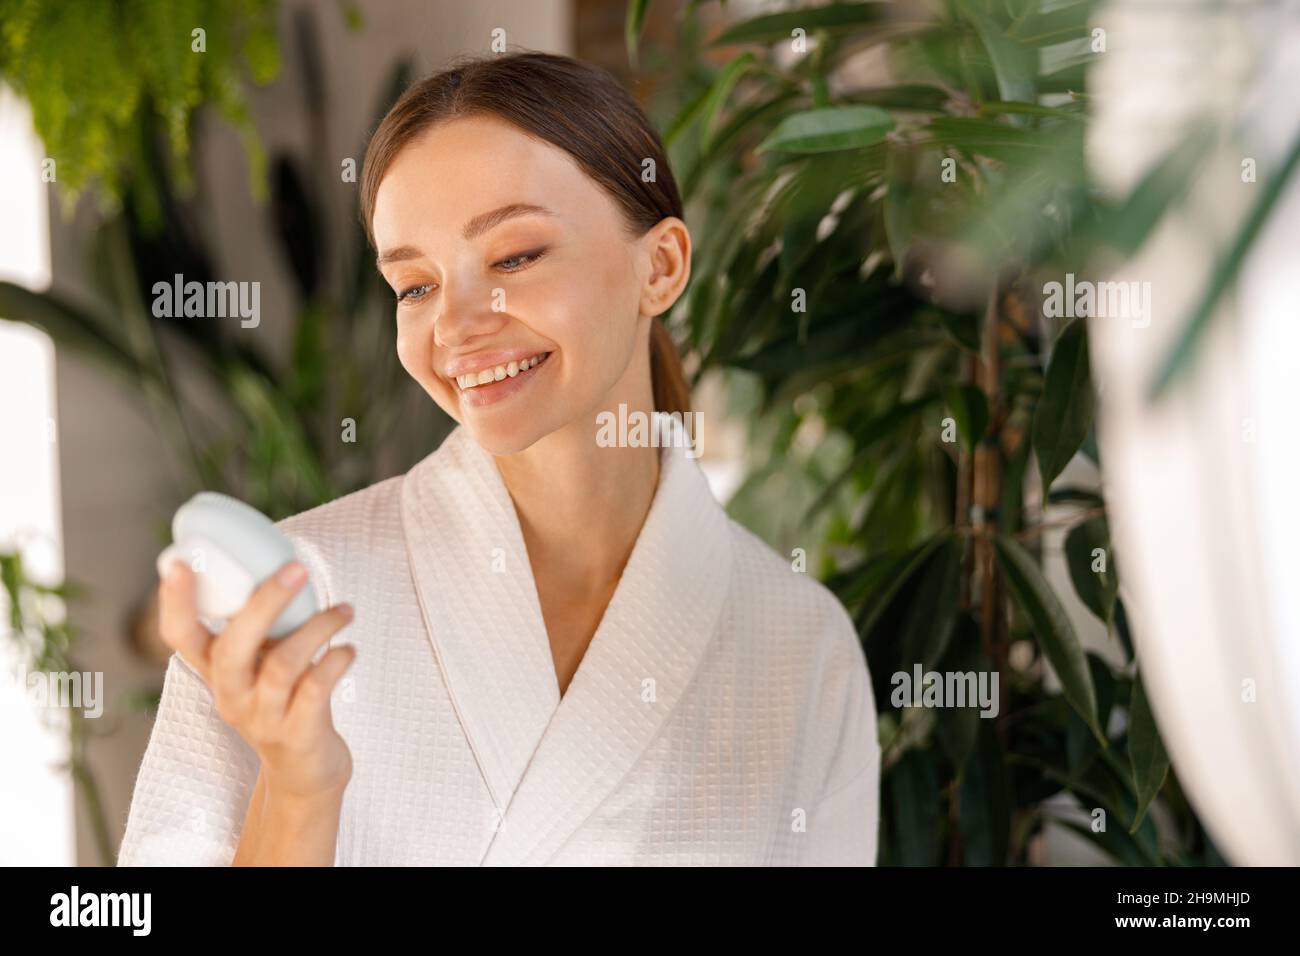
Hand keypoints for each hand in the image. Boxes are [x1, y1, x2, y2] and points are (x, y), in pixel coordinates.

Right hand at [158, 559, 356, 799]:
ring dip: (318, 628)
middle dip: (264, 603)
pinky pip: (315, 689)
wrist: (304, 770)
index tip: (179, 563)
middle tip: (296, 568)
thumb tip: (281, 564)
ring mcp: (262, 718)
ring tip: (344, 611)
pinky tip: (349, 649)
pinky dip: (336, 661)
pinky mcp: (298, 734)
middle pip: (231, 647)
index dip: (175, 602)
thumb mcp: (262, 665)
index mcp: (215, 672)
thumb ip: (262, 627)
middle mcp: (231, 695)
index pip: (180, 637)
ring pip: (282, 664)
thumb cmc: (285, 701)